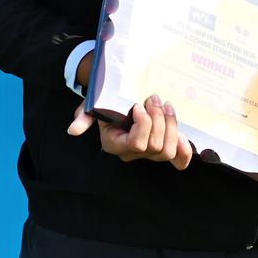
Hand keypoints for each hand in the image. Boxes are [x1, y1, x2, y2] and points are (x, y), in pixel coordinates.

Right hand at [67, 94, 193, 169]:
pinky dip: (185, 151)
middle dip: (159, 119)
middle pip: (155, 146)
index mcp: (115, 145)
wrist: (118, 100)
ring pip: (168, 149)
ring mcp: (150, 153)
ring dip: (171, 125)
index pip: (137, 143)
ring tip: (166, 104)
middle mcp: (133, 153)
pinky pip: (178, 159)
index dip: (144, 124)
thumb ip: (83, 117)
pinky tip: (184, 137)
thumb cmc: (105, 103)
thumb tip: (73, 130)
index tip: (137, 105)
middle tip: (154, 98)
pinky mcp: (164, 147)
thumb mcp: (92, 106)